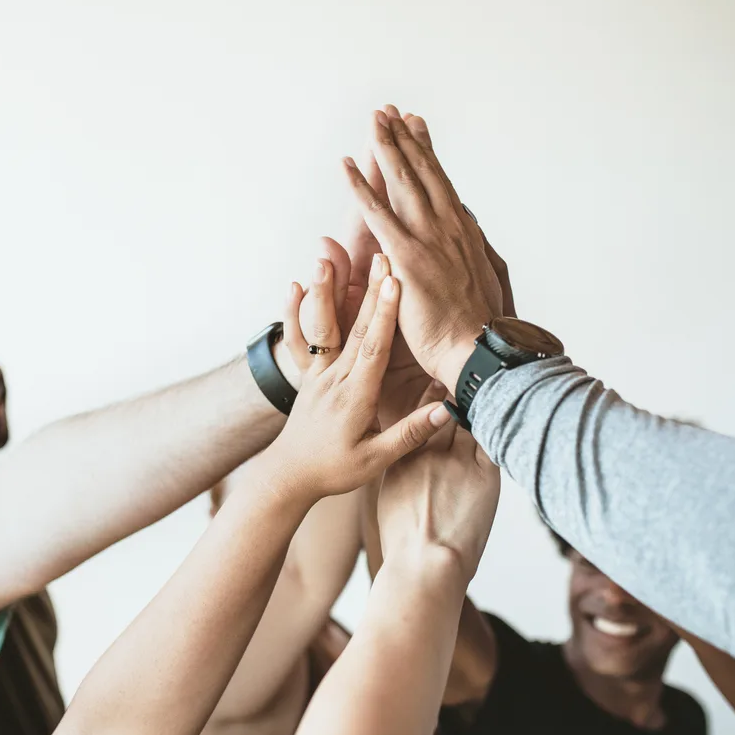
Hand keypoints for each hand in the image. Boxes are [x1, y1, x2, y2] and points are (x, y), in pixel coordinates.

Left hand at [267, 254, 452, 501]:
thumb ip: (409, 434)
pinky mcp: (307, 376)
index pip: (373, 349)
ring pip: (323, 328)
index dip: (385, 315)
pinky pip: (299, 341)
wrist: (289, 477)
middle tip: (380, 257)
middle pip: (353, 329)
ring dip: (327, 291)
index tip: (394, 283)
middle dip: (368, 290)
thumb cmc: (334, 471)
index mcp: (355, 397)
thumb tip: (445, 410)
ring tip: (326, 258)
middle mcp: (334, 380)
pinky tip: (293, 286)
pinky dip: (293, 313)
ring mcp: (317, 376)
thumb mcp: (376, 460)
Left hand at [342, 107, 504, 391]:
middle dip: (408, 139)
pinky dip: (360, 186)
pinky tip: (345, 166)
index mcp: (466, 234)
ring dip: (387, 147)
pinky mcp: (406, 256)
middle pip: (425, 172)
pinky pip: (376, 213)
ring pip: (404, 181)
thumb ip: (474, 252)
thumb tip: (472, 228)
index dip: (429, 155)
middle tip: (393, 111)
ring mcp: (429, 238)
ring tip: (374, 119)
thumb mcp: (486, 280)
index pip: (443, 185)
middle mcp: (450, 227)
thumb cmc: (481, 329)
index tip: (420, 129)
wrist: (479, 351)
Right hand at [377, 384, 500, 582]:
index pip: (419, 416)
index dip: (431, 397)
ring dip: (482, 401)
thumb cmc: (406, 547)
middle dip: (457, 390)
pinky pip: (495, 438)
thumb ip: (404, 478)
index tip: (439, 382)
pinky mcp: (485, 474)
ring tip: (496, 382)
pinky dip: (501, 422)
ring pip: (473, 419)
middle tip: (472, 369)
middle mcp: (428, 452)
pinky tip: (512, 406)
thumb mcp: (392, 503)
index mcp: (402, 459)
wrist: (424, 565)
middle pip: (447, 410)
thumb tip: (416, 475)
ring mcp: (457, 460)